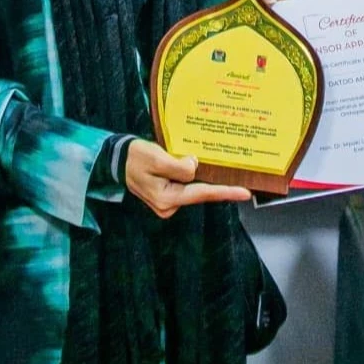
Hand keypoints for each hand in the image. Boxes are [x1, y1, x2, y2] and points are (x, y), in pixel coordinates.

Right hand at [124, 139, 251, 217]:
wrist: (119, 159)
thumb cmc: (135, 158)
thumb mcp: (156, 158)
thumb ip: (177, 166)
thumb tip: (194, 166)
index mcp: (167, 199)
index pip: (202, 194)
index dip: (225, 192)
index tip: (244, 193)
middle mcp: (169, 205)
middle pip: (199, 192)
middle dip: (214, 182)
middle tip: (232, 175)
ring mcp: (168, 203)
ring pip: (192, 188)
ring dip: (199, 176)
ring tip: (198, 163)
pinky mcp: (168, 196)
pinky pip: (186, 186)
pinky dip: (190, 176)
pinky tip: (191, 166)